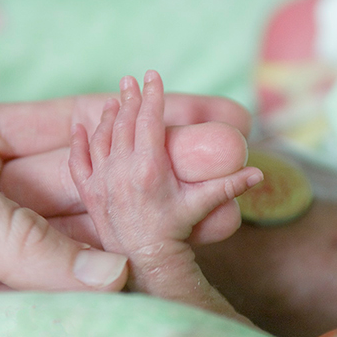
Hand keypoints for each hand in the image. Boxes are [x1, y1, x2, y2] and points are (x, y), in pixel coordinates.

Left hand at [69, 71, 262, 318]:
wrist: (145, 261)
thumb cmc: (176, 232)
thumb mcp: (202, 206)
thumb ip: (230, 186)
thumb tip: (259, 173)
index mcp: (150, 168)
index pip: (149, 120)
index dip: (153, 95)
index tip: (153, 75)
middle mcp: (122, 170)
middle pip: (124, 122)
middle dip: (129, 98)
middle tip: (131, 79)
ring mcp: (102, 181)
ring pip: (101, 137)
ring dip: (108, 115)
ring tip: (114, 100)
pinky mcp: (89, 193)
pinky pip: (77, 162)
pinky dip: (78, 142)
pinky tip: (80, 128)